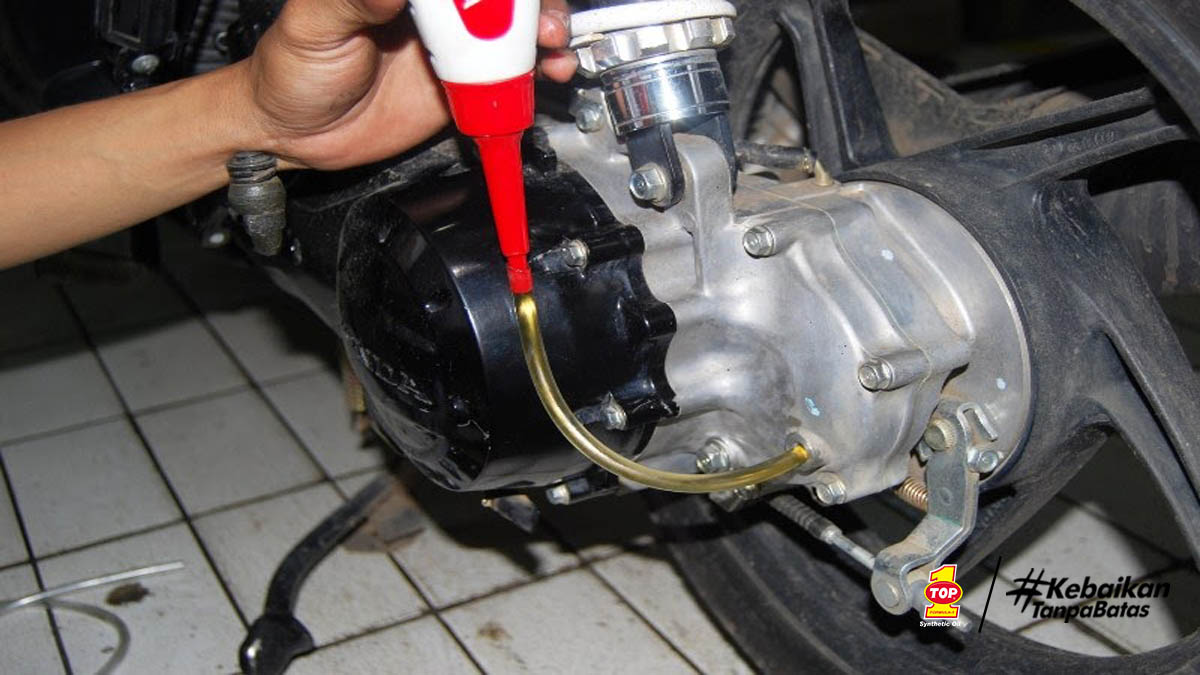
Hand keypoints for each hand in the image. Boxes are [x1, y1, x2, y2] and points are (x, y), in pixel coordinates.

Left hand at [243, 0, 575, 170]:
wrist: (297, 136)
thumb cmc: (292, 70)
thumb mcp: (315, 25)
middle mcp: (438, 11)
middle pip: (503, 0)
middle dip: (533, 4)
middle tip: (541, 21)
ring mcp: (456, 47)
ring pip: (517, 29)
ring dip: (547, 31)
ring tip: (551, 46)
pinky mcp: (466, 87)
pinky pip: (511, 76)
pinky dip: (539, 72)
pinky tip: (548, 72)